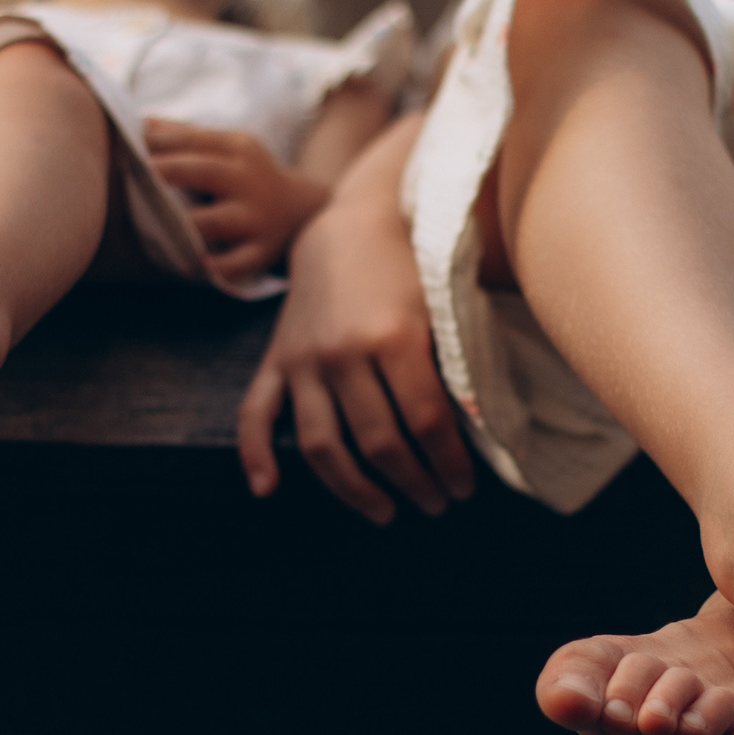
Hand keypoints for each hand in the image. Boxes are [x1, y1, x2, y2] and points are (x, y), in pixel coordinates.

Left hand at [145, 118, 325, 286]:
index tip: (130, 144)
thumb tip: (143, 124)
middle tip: (141, 172)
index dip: (162, 142)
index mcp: (238, 149)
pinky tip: (201, 264)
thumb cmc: (248, 174)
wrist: (302, 209)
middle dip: (174, 171)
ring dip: (192, 222)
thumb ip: (187, 135)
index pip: (195, 141)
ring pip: (221, 220)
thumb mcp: (229, 146)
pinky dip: (223, 266)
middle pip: (207, 172)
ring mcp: (256, 217)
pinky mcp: (262, 250)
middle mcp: (248, 181)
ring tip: (161, 223)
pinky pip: (241, 261)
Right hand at [234, 174, 474, 523]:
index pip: (428, 422)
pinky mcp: (276, 359)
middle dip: (414, 483)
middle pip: (379, 443)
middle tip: (437, 503)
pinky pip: (255, 414)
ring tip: (385, 511)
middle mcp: (343, 352)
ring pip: (321, 446)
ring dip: (355, 490)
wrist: (349, 222)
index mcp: (393, 336)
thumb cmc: (410, 267)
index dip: (450, 464)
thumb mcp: (442, 308)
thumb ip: (456, 366)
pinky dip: (255, 455)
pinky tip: (267, 489)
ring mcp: (303, 359)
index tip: (465, 487)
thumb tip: (478, 433)